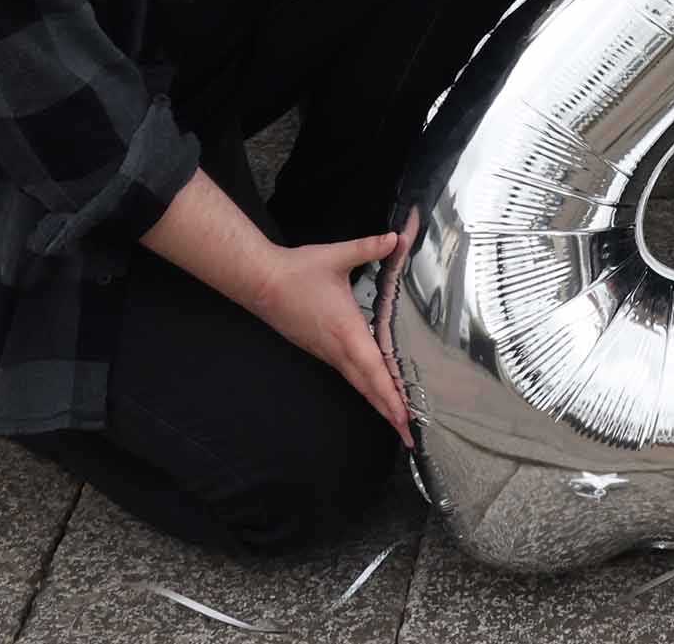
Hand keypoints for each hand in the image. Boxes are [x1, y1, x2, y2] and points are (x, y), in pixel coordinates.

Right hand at [263, 228, 410, 435]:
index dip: (391, 395)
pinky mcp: (321, 350)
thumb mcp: (336, 257)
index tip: (406, 418)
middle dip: (390, 412)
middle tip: (411, 436)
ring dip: (379, 402)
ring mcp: (327, 353)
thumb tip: (395, 238)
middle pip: (368, 387)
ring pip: (358, 383)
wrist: (262, 282)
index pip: (374, 370)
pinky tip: (375, 390)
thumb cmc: (299, 271)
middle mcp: (338, 349)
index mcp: (347, 331)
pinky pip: (348, 375)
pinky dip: (366, 388)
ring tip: (399, 421)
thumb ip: (368, 247)